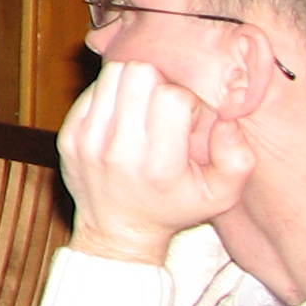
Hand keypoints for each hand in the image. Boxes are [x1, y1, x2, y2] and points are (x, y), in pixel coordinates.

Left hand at [59, 57, 254, 268]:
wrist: (117, 231)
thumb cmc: (173, 207)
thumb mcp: (220, 196)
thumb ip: (238, 159)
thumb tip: (225, 121)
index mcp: (159, 166)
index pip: (172, 96)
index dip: (186, 101)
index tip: (185, 121)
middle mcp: (119, 152)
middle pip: (139, 73)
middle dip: (158, 84)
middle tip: (162, 109)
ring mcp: (87, 142)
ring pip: (113, 74)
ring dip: (133, 85)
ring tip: (142, 110)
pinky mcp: (67, 136)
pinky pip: (92, 90)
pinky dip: (110, 97)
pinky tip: (121, 119)